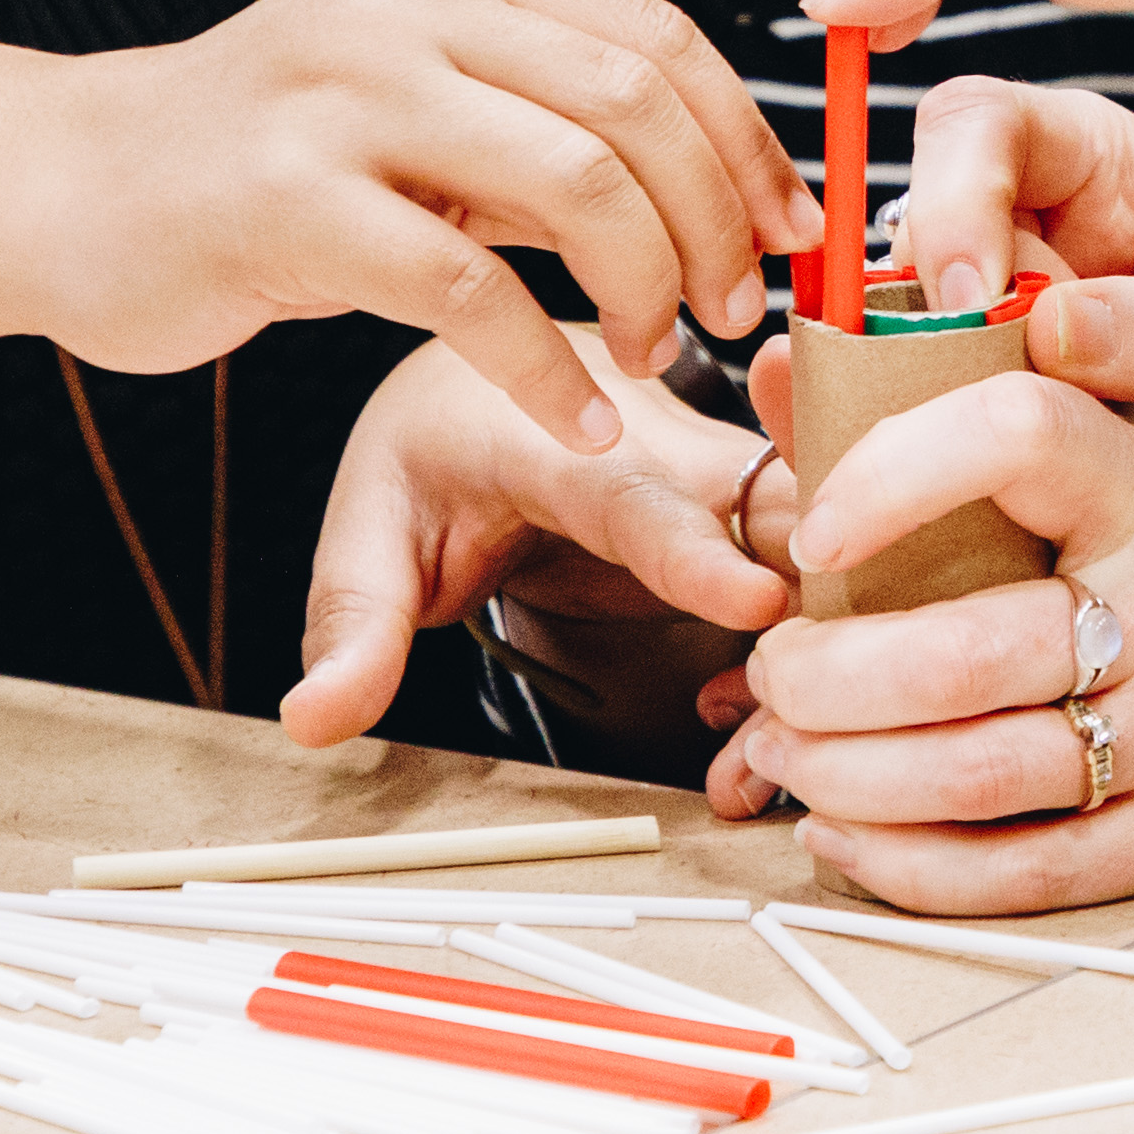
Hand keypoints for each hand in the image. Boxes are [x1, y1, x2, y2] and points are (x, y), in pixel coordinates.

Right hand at [0, 0, 808, 445]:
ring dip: (649, 286)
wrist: (61, 181)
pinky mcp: (287, 202)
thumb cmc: (263, 169)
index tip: (794, 233)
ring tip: (657, 357)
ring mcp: (342, 99)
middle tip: (735, 310)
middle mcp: (407, 13)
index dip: (746, 140)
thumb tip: (723, 193)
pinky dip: (547, 366)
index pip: (654, 36)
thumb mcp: (417, 111)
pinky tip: (576, 417)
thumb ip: (544, 130)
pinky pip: (466, 289)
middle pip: (633, 103)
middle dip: (715, 219)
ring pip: (574, 178)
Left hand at [280, 334, 788, 748]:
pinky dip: (811, 647)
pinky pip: (817, 569)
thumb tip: (314, 719)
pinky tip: (755, 722)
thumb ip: (355, 623)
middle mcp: (666, 445)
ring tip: (761, 758)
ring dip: (815, 647)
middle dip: (802, 617)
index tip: (753, 604)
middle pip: (774, 514)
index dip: (699, 553)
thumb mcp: (371, 527)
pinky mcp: (757, 510)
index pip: (640, 494)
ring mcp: (724, 474)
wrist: (500, 375)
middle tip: (789, 726)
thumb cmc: (438, 446)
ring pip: (818, 544)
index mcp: (562, 437)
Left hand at [704, 365, 1133, 912]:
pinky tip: (839, 829)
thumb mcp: (1111, 492)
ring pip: (974, 773)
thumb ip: (952, 439)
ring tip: (783, 748)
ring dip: (840, 771)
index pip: (1022, 434)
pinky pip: (1013, 872)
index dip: (893, 471)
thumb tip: (773, 375)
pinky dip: (899, 862)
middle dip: (823, 674)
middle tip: (773, 671)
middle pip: (965, 650)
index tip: (814, 529)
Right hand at [885, 76, 1133, 645]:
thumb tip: (1049, 324)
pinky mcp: (966, 423)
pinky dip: (896, 449)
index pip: (982, 124)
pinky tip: (919, 491)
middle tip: (948, 394)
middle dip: (909, 304)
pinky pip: (897, 416)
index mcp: (1102, 169)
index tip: (972, 295)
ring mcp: (988, 334)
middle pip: (909, 227)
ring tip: (940, 456)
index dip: (955, 191)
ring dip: (894, 388)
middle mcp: (1027, 237)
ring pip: (885, 328)